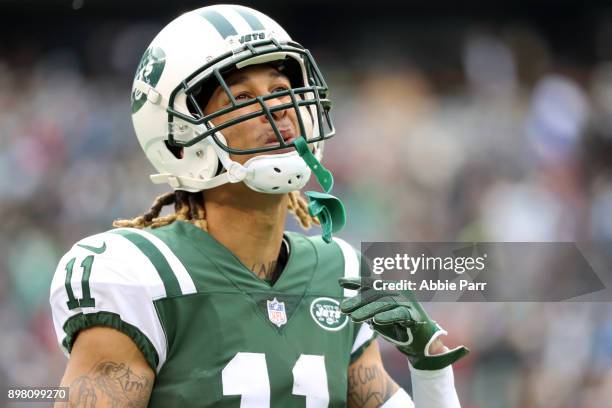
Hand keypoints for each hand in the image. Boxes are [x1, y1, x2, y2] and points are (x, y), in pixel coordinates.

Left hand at [339, 277, 468, 369]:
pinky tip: (376, 321)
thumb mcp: (378, 314)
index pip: (371, 283)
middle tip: (343, 309)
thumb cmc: (396, 325)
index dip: (356, 281)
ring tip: (353, 318)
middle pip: (375, 294)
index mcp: (391, 287)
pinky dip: (387, 317)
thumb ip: (366, 308)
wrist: (419, 342)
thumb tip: (346, 306)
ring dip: (367, 311)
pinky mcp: (414, 315)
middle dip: (358, 302)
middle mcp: (400, 291)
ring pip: (385, 303)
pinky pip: (399, 314)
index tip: (340, 282)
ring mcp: (408, 302)